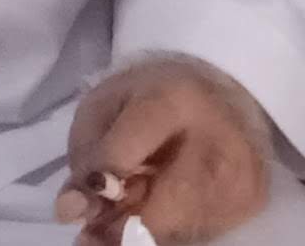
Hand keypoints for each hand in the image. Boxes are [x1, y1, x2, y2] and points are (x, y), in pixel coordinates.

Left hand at [56, 55, 272, 244]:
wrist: (216, 93)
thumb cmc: (149, 98)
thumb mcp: (103, 107)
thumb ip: (85, 155)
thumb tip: (72, 211)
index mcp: (173, 100)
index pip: (128, 150)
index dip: (97, 183)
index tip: (75, 207)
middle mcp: (218, 139)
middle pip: (166, 205)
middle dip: (121, 226)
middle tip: (91, 236)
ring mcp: (242, 175)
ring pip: (181, 227)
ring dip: (141, 231)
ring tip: (122, 213)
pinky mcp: (253, 200)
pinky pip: (199, 232)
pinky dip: (168, 230)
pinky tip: (155, 209)